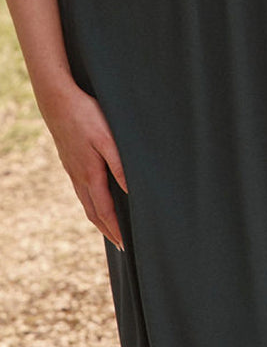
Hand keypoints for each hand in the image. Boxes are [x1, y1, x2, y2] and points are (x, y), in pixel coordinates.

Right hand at [43, 84, 127, 249]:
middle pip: (93, 212)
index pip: (104, 210)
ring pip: (86, 202)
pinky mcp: (70, 162)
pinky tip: (95, 199)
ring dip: (98, 218)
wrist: (58, 101)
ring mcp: (72, 170)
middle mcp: (79, 177)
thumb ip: (119, 164)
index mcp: (90, 173)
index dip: (115, 228)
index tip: (125, 244)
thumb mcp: (107, 138)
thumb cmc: (86, 115)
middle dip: (107, 229)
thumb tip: (128, 190)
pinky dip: (91, 202)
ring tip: (110, 228)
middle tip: (121, 245)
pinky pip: (81, 190)